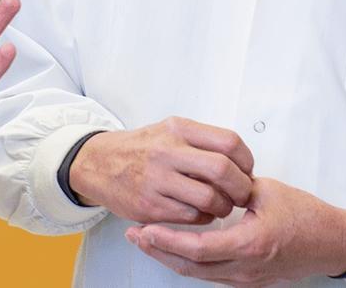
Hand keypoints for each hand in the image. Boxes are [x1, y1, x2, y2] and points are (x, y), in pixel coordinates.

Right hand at [70, 117, 254, 224]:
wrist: (98, 163)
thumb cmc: (142, 149)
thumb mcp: (170, 130)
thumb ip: (202, 140)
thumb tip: (240, 161)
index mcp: (178, 129)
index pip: (229, 142)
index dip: (246, 160)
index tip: (247, 170)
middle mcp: (168, 151)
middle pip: (223, 170)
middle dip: (241, 187)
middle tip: (242, 194)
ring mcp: (157, 179)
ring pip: (209, 198)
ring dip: (223, 207)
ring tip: (221, 206)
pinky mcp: (149, 205)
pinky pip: (191, 216)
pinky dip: (203, 218)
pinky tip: (201, 213)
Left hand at [126, 178, 345, 285]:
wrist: (334, 242)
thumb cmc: (308, 217)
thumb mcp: (268, 192)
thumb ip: (233, 189)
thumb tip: (208, 181)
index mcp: (250, 244)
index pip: (198, 248)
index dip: (167, 240)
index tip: (145, 229)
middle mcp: (245, 268)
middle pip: (190, 267)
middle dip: (158, 251)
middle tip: (135, 236)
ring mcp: (246, 278)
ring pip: (199, 273)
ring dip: (170, 257)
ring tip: (147, 240)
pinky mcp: (249, 279)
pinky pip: (212, 273)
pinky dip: (190, 261)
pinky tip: (176, 248)